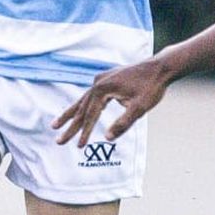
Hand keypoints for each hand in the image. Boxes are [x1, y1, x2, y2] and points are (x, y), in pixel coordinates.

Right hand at [53, 56, 172, 147]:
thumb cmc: (151, 87)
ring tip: (55, 125)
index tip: (78, 146)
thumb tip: (108, 138)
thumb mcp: (139, 108)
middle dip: (70, 126)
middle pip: (82, 109)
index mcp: (103, 89)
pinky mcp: (106, 78)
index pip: (91, 115)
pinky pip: (90, 95)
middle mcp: (98, 82)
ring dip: (70, 114)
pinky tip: (78, 112)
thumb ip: (123, 123)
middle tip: (58, 141)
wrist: (160, 67)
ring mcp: (101, 79)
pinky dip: (83, 105)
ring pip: (82, 100)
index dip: (84, 132)